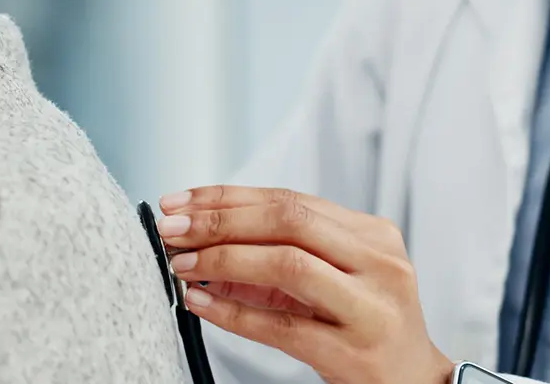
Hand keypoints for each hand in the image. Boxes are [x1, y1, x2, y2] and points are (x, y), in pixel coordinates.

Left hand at [158, 186, 452, 383]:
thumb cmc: (366, 326)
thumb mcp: (335, 278)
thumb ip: (282, 252)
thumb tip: (201, 236)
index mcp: (372, 234)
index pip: (289, 199)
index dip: (227, 197)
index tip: (181, 201)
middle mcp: (378, 262)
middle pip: (288, 220)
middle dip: (219, 220)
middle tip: (171, 228)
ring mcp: (370, 307)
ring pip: (288, 264)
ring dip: (223, 259)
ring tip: (182, 264)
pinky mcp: (354, 352)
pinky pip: (282, 326)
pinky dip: (234, 313)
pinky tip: (201, 302)